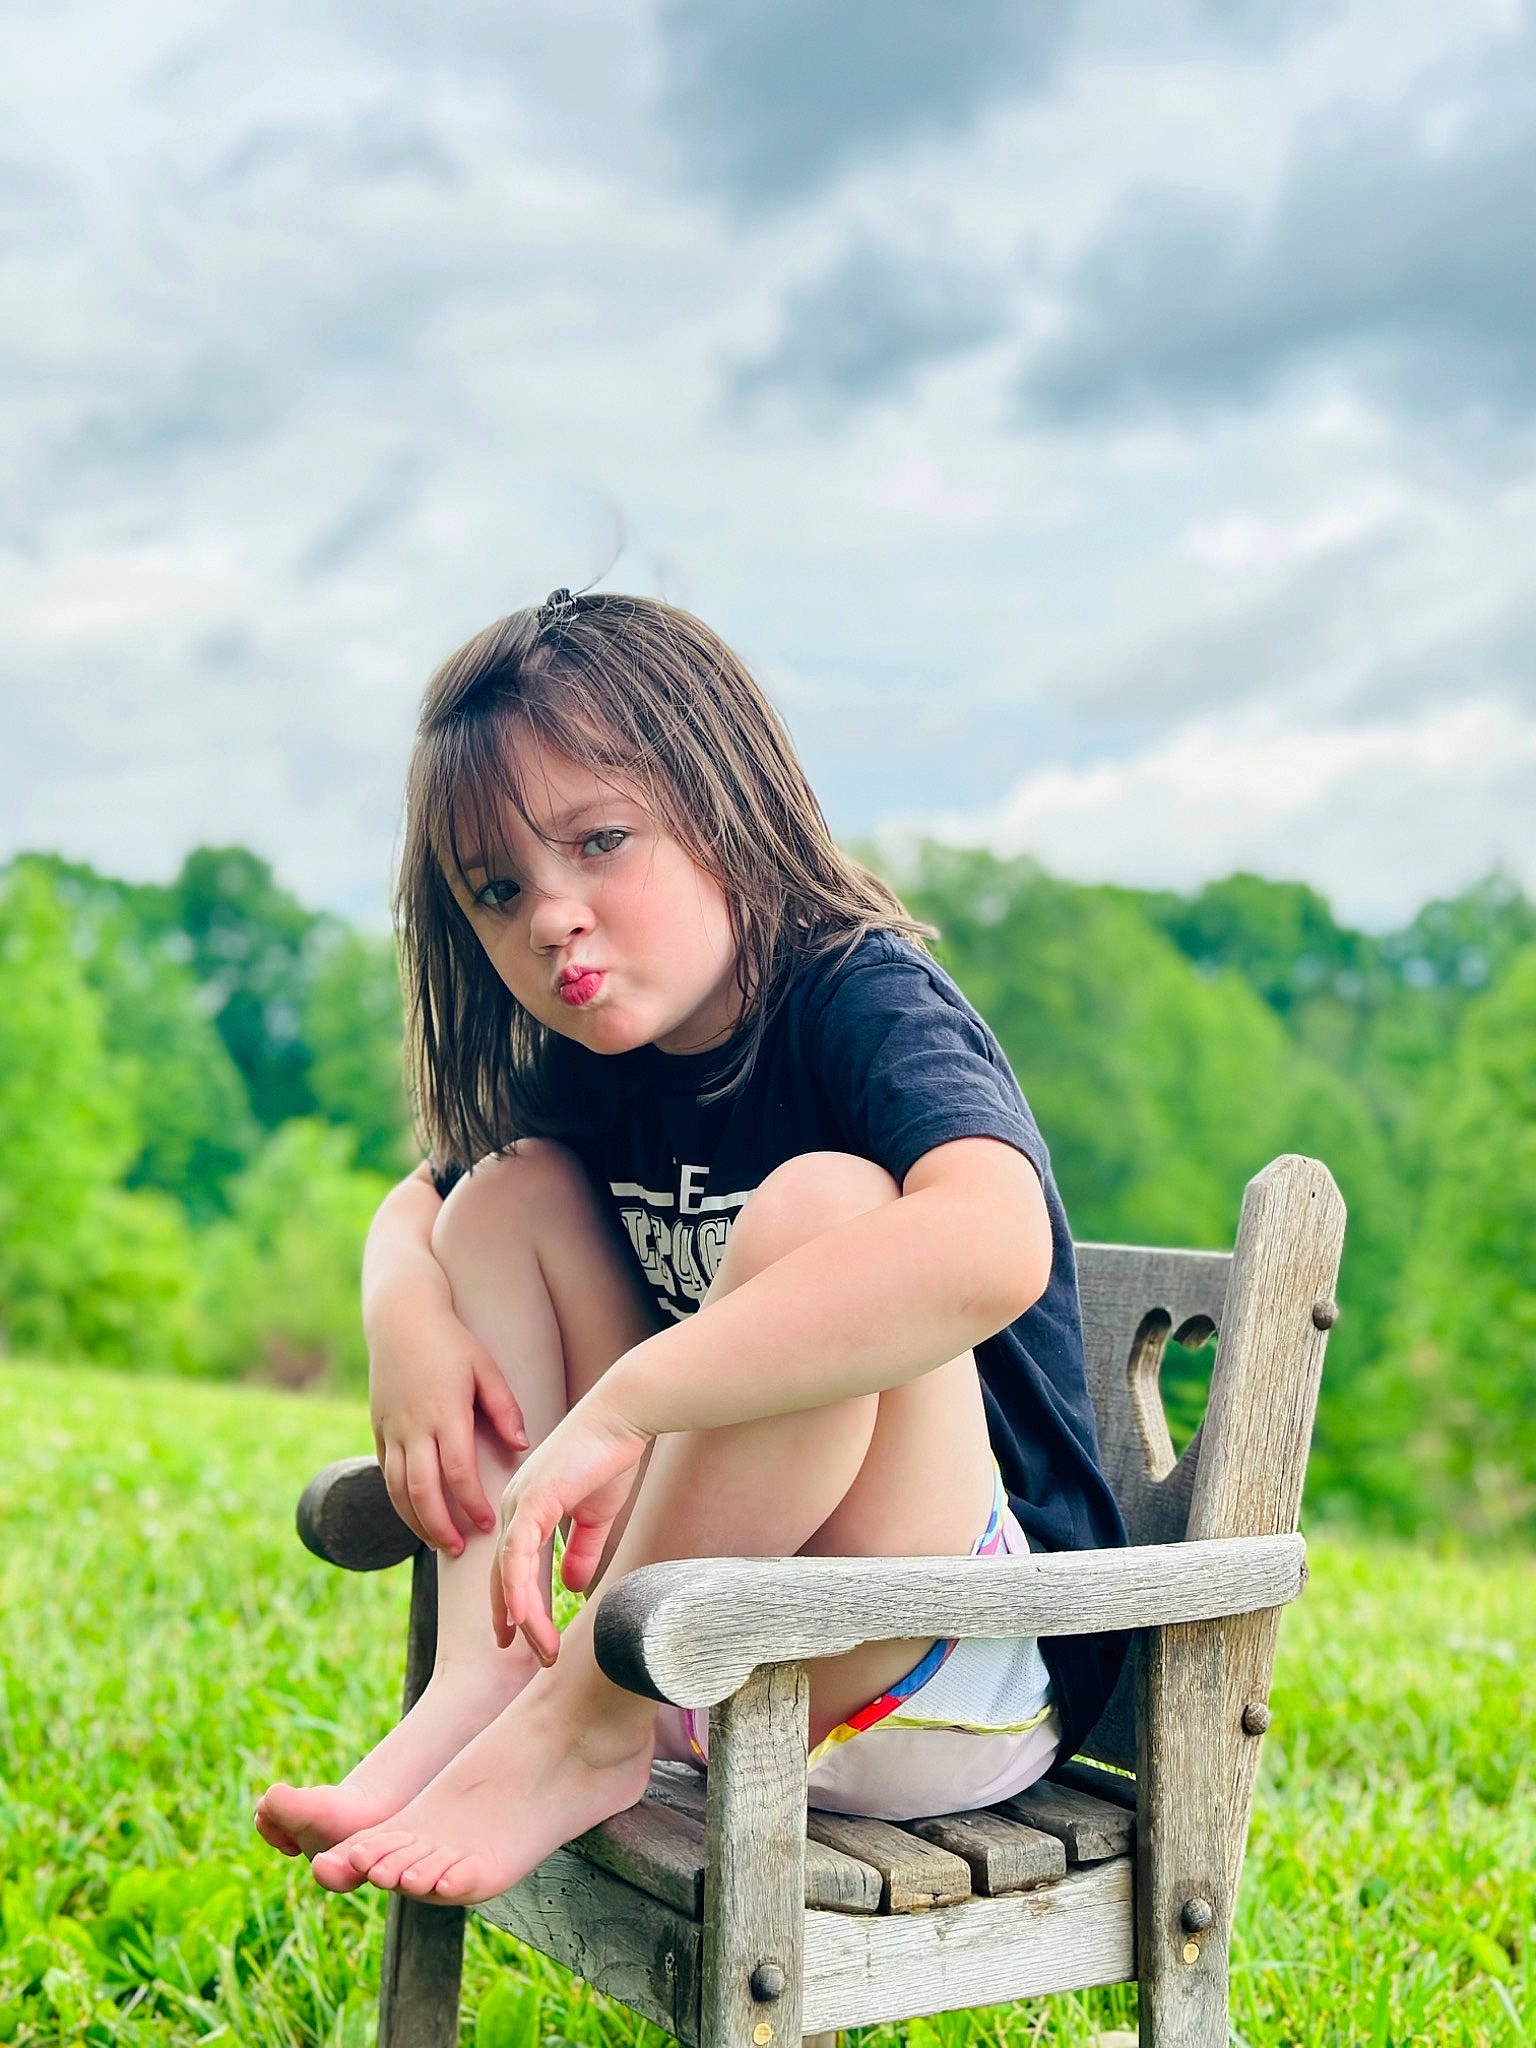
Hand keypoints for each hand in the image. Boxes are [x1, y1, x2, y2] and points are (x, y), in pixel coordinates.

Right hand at [369, 1287, 527, 1555]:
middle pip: (423, 1491)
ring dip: (417, 1521)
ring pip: (398, 1489)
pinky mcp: (378, 1428)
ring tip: (440, 1541)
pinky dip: (400, 1500)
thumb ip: (505, 1409)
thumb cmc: (451, 1341)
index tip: (490, 1523)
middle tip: (461, 1549)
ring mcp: (391, 1429)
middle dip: (441, 1526)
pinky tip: (417, 1514)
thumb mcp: (485, 1367)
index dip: (473, 1504)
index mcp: (445, 1413)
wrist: (401, 1317)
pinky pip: (386, 1474)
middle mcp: (414, 1427)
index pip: (458, 1472)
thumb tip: (521, 1447)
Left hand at [491, 1392, 650, 1662]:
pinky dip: (519, 1589)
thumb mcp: (596, 1515)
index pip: (512, 1567)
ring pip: (510, 1573)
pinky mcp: (534, 1500)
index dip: (515, 1604)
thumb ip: (581, 1549)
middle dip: (515, 1620)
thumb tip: (572, 1587)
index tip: (521, 1637)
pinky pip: (519, 1554)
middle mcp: (514, 1508)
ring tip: (540, 1649)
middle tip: (530, 1654)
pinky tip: (525, 1619)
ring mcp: (520, 1503)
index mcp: (526, 1509)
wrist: (624, 1417)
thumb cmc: (610, 1456)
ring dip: (523, 1616)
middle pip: (505, 1576)